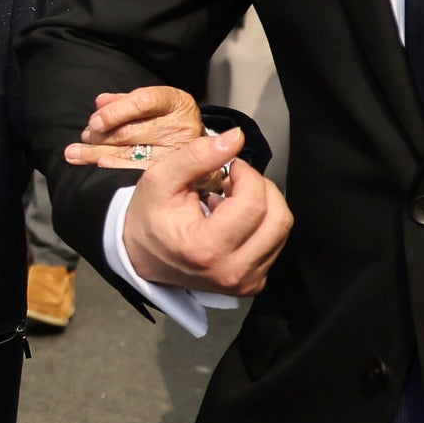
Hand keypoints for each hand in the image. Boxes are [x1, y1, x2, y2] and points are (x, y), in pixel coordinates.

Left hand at [64, 85, 218, 183]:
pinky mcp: (175, 173)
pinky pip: (138, 172)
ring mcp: (180, 153)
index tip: (95, 121)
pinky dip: (114, 168)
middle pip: (131, 132)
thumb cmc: (165, 123)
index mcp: (177, 102)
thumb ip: (123, 102)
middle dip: (100, 136)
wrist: (199, 151)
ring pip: (130, 154)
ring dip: (97, 153)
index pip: (143, 102)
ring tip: (76, 153)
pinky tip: (99, 167)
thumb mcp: (149, 106)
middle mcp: (183, 126)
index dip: (115, 112)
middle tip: (85, 138)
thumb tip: (100, 102)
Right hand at [118, 127, 290, 297]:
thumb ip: (196, 156)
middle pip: (277, 218)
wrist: (141, 257)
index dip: (248, 175)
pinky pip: (275, 242)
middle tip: (235, 180)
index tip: (231, 166)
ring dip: (264, 204)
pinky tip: (236, 219)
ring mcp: (244, 282)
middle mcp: (230, 272)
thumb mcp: (160, 179)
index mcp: (205, 249)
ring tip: (234, 199)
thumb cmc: (149, 217)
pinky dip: (262, 223)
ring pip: (281, 229)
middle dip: (261, 188)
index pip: (253, 204)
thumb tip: (236, 138)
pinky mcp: (253, 284)